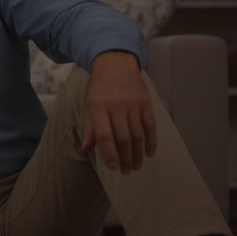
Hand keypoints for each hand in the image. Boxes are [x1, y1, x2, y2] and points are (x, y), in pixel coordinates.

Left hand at [78, 51, 156, 174]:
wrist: (115, 64)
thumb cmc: (99, 88)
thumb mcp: (89, 106)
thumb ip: (90, 129)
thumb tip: (85, 151)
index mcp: (98, 107)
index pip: (104, 136)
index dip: (109, 154)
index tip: (113, 167)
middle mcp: (116, 106)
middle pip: (123, 138)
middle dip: (125, 158)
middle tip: (126, 171)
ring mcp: (133, 104)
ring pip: (137, 134)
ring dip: (137, 153)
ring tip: (136, 166)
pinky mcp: (146, 102)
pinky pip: (150, 125)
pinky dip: (151, 141)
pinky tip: (149, 153)